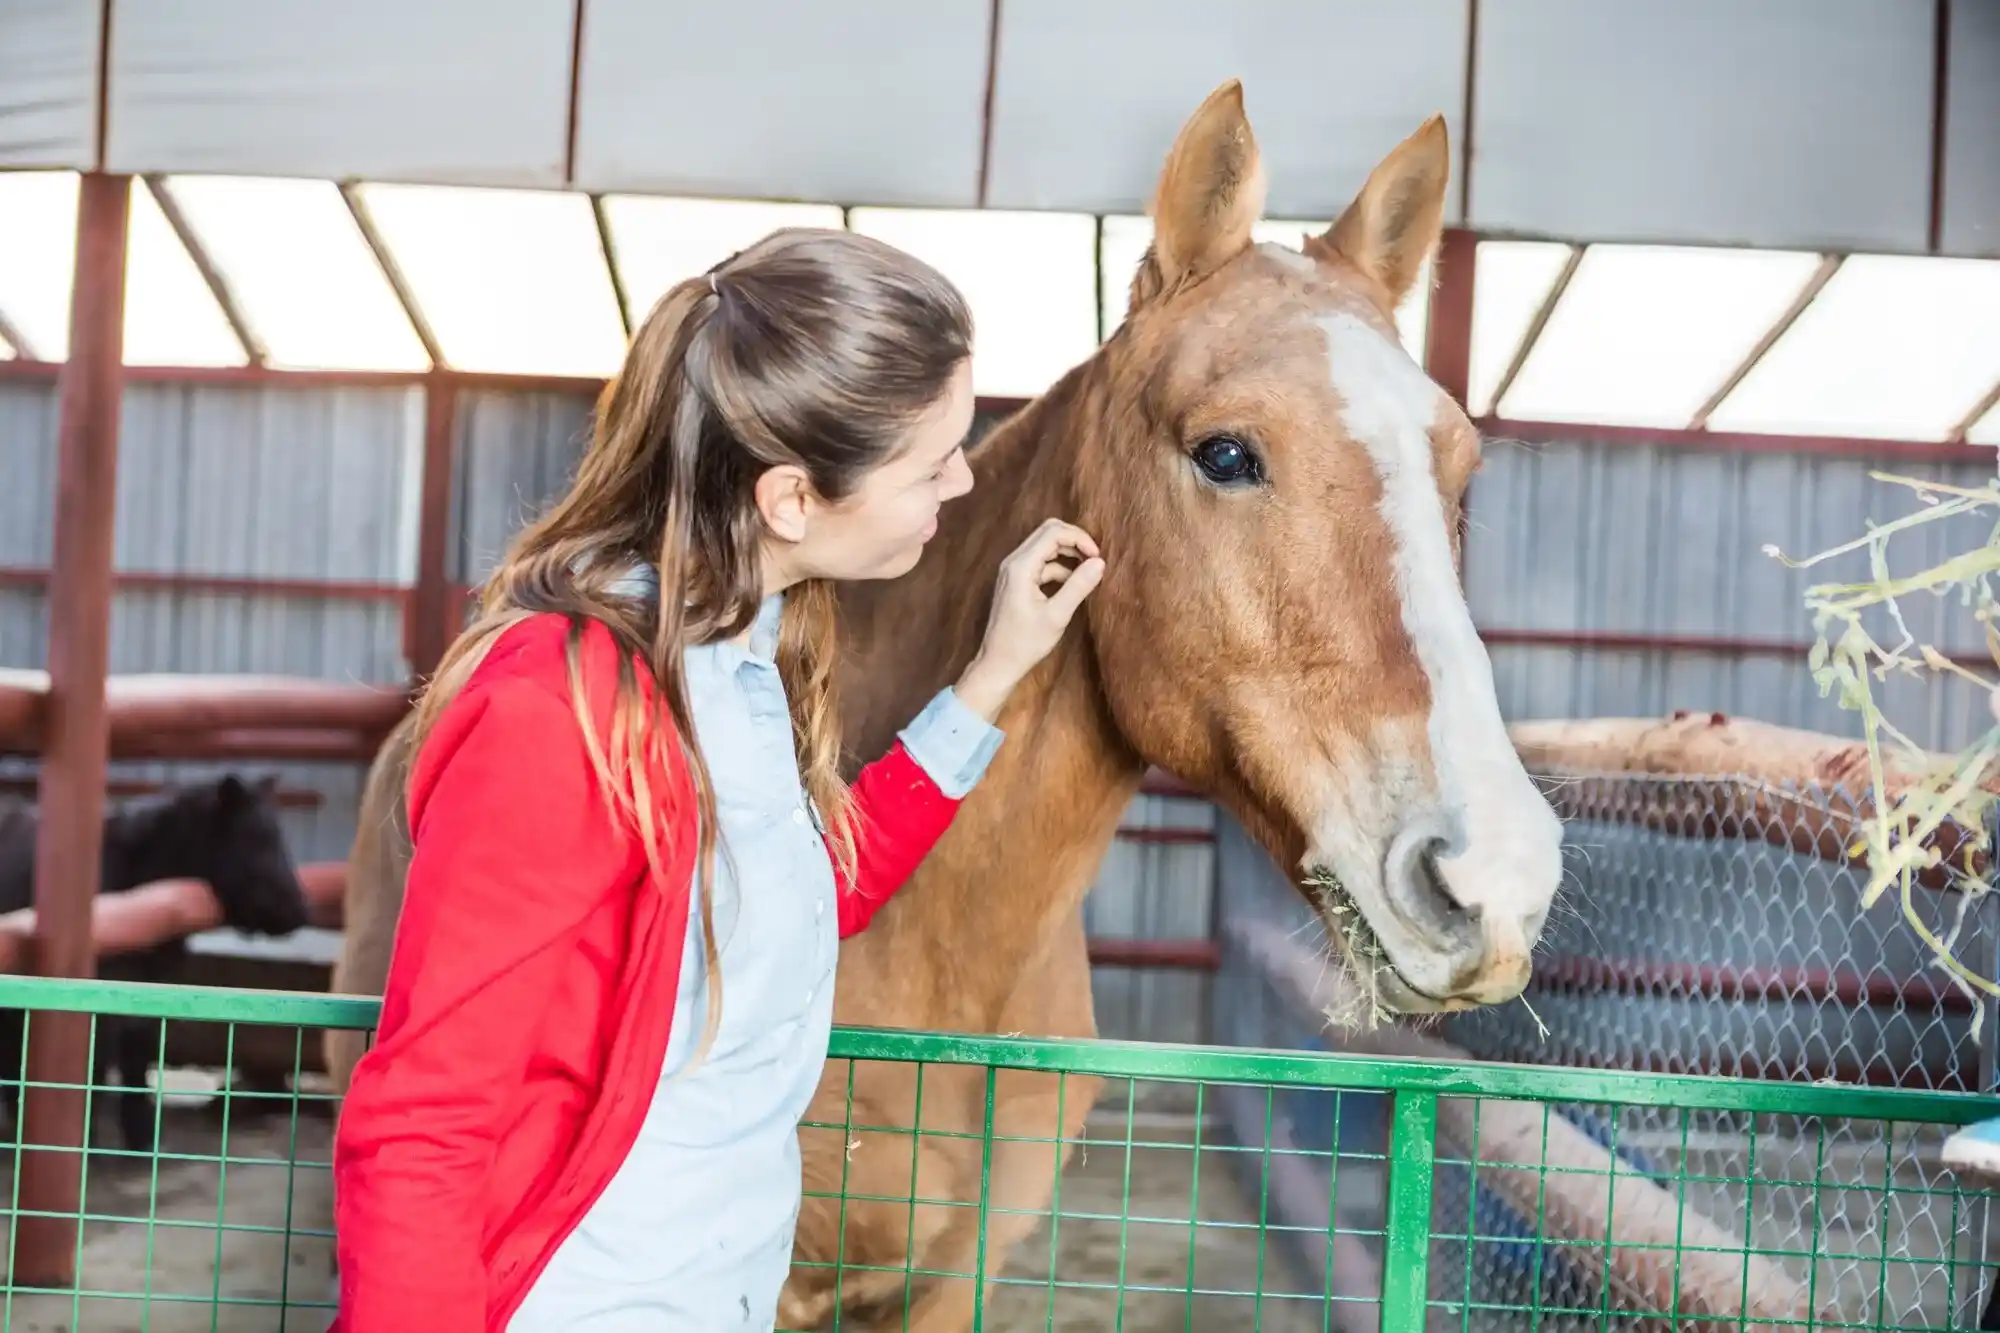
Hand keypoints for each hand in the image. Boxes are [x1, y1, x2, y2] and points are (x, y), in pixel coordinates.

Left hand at [954, 519, 1105, 720]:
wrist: (998, 663)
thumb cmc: (1025, 643)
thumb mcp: (1057, 615)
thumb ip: (1078, 586)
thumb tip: (1100, 563)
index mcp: (1021, 566)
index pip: (1053, 533)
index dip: (1079, 538)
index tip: (1098, 558)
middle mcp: (1014, 561)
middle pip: (1047, 532)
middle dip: (1074, 540)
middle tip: (1094, 559)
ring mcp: (1013, 570)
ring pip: (1044, 547)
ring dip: (1068, 553)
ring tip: (1088, 571)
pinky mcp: (1016, 581)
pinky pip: (1040, 563)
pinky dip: (1059, 567)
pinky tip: (1073, 584)